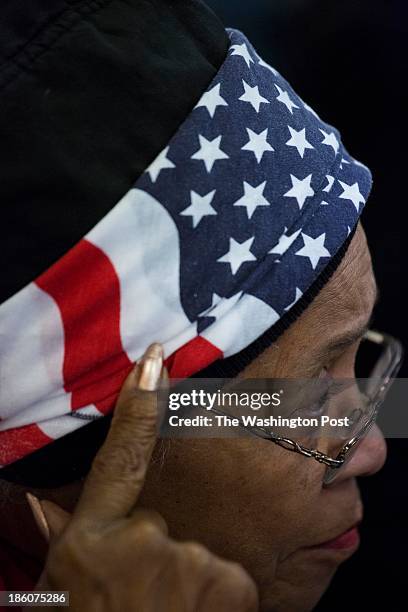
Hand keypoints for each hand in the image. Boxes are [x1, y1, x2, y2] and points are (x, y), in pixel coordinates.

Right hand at [29, 343, 258, 611]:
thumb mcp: (67, 583)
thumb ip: (71, 533)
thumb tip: (38, 497)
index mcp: (93, 537)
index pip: (119, 455)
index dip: (138, 404)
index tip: (156, 359)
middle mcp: (140, 539)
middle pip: (167, 518)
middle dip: (165, 547)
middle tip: (147, 594)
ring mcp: (188, 558)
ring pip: (203, 547)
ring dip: (193, 574)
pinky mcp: (231, 582)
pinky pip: (232, 574)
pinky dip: (221, 595)